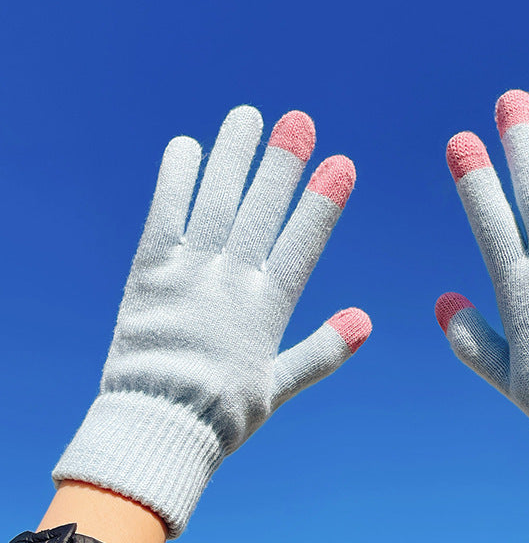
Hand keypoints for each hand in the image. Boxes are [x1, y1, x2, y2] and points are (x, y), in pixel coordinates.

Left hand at [53, 106, 370, 536]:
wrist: (157, 427)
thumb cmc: (223, 412)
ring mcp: (189, 274)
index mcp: (267, 310)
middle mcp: (231, 283)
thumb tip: (366, 321)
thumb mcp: (279, 385)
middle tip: (297, 121)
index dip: (322, 203)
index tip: (341, 164)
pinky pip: (164, 216)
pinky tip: (188, 147)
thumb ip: (323, 350)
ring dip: (233, 157)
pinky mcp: (149, 273)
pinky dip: (175, 179)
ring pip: (216, 204)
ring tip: (248, 116)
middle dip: (282, 164)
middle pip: (260, 212)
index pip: (301, 245)